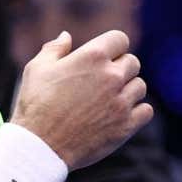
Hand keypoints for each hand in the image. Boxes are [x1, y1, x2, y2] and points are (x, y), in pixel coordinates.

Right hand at [10, 30, 149, 169]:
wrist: (40, 145)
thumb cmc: (35, 104)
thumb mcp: (36, 69)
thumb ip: (54, 48)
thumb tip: (66, 36)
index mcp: (91, 57)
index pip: (119, 39)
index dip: (111, 46)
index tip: (102, 56)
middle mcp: (112, 76)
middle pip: (132, 62)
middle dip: (118, 67)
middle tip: (99, 80)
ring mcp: (121, 101)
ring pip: (140, 86)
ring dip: (126, 89)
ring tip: (105, 98)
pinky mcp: (127, 124)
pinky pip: (146, 110)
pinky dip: (135, 110)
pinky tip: (116, 113)